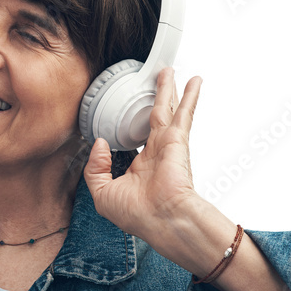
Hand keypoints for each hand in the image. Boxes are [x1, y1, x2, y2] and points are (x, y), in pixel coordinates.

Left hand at [83, 68, 203, 238]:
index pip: (133, 139)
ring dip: (168, 89)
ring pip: (166, 109)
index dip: (127, 127)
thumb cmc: (137, 215)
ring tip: (167, 70)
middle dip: (152, 99)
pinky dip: (189, 95)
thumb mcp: (103, 193)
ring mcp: (167, 145)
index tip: (120, 115)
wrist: (162, 221)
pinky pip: (183, 112)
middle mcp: (155, 153)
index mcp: (140, 167)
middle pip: (152, 117)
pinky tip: (194, 80)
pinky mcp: (177, 140)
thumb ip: (96, 167)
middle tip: (152, 80)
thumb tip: (99, 143)